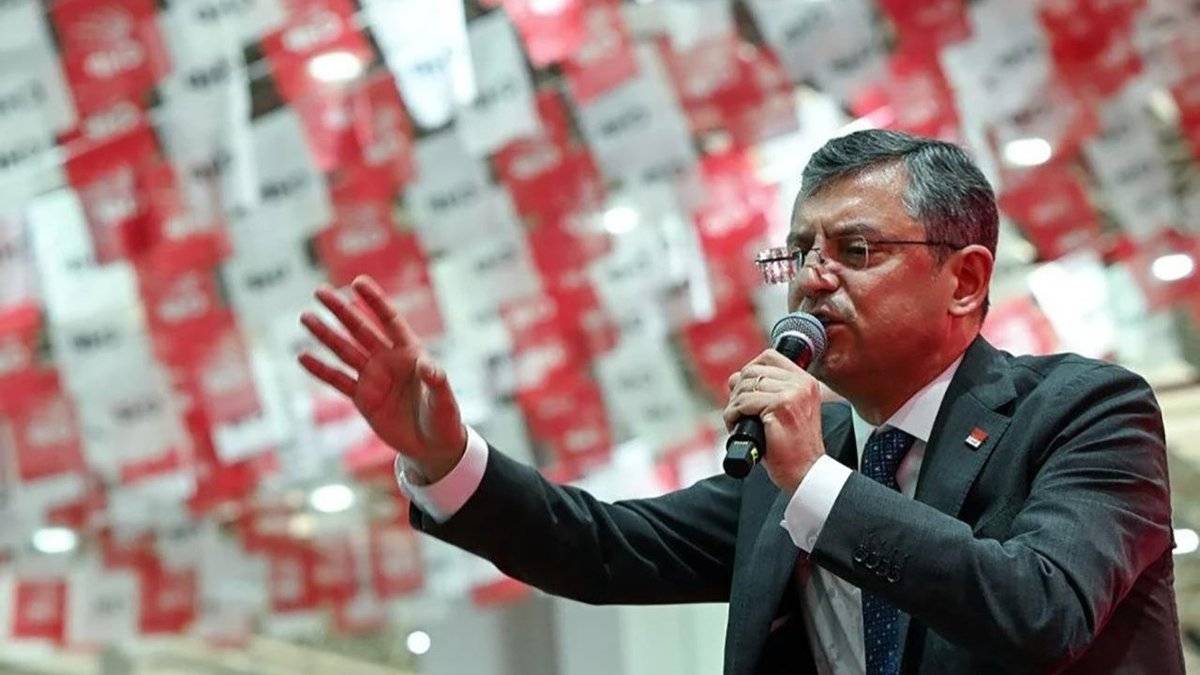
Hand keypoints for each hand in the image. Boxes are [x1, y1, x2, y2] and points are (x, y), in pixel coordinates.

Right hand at [298, 275, 466, 482]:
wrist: (432, 446)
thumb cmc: (444, 418)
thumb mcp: (444, 400)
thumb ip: (437, 381)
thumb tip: (429, 367)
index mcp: (411, 352)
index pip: (390, 321)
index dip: (375, 302)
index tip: (358, 282)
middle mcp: (389, 360)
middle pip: (361, 330)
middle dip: (341, 311)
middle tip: (320, 291)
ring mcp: (373, 377)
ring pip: (345, 351)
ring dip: (325, 334)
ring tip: (305, 317)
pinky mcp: (362, 398)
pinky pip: (338, 381)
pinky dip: (321, 370)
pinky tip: (303, 357)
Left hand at [722, 349, 824, 493]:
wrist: (805, 472)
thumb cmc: (791, 447)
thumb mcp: (780, 412)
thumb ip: (762, 391)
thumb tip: (733, 378)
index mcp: (805, 382)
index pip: (769, 357)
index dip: (750, 371)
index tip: (745, 391)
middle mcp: (802, 383)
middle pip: (752, 370)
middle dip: (738, 391)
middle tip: (738, 412)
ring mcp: (793, 394)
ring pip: (745, 386)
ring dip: (734, 405)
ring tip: (737, 422)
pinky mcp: (781, 407)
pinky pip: (744, 402)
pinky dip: (733, 415)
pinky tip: (737, 427)